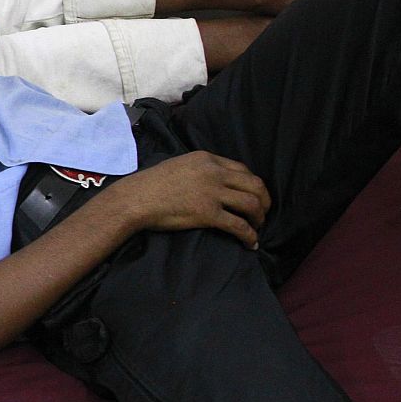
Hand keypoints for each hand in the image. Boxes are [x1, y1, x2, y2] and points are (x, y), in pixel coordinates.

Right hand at [113, 151, 270, 248]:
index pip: (242, 169)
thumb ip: (199, 170)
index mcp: (206, 159)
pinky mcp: (208, 213)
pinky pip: (239, 225)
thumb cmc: (151, 184)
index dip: (253, 185)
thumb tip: (212, 182)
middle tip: (263, 213)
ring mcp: (212, 193)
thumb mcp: (179, 165)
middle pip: (254, 185)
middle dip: (264, 201)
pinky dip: (250, 236)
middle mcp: (214, 173)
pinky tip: (251, 243)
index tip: (254, 196)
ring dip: (259, 218)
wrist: (136, 198)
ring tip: (257, 227)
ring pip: (252, 204)